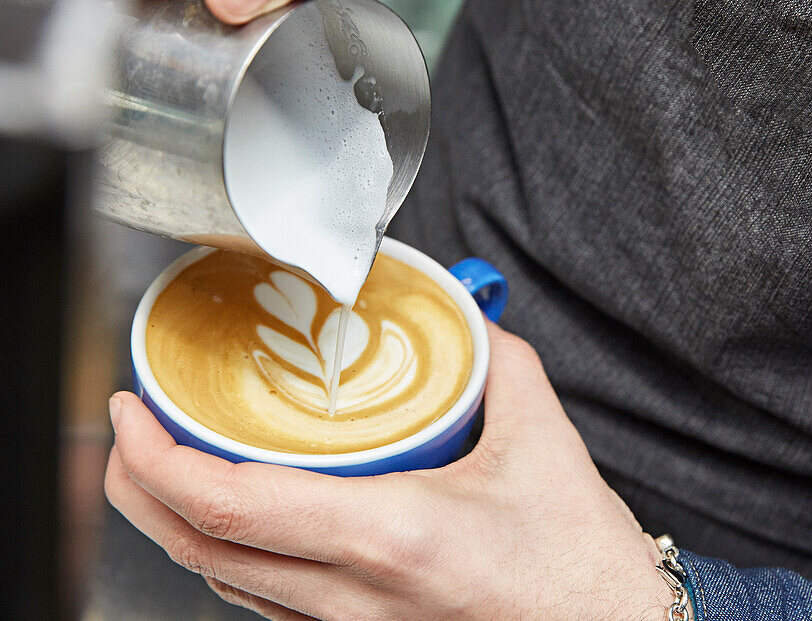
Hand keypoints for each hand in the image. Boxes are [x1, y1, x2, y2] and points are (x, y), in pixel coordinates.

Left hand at [104, 321, 672, 619]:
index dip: (157, 457)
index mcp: (388, 538)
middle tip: (134, 426)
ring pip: (222, 583)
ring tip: (170, 463)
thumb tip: (470, 317)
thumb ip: (500, 364)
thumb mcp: (544, 444)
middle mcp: (352, 595)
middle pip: (197, 550)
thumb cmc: (579, 564)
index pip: (229, 506)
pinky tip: (241, 520)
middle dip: (138, 485)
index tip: (135, 410)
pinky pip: (263, 602)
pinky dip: (227, 555)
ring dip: (175, 522)